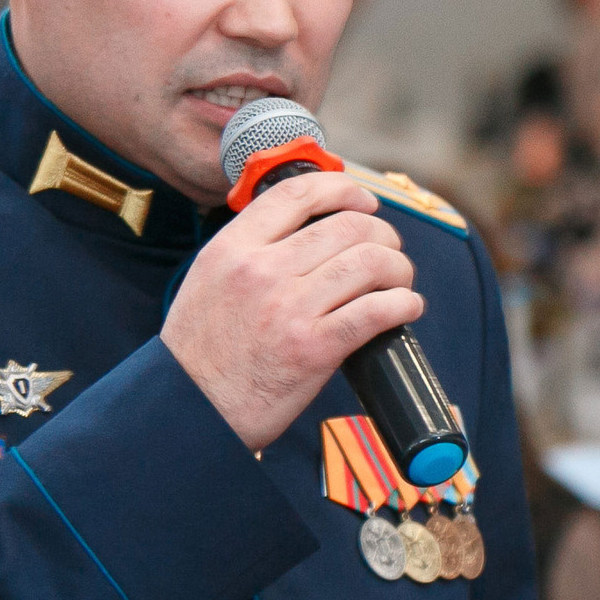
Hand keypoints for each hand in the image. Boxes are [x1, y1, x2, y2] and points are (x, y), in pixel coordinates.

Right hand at [162, 171, 418, 450]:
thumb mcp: (209, 280)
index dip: (344, 189)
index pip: (298, 193)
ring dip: (398, 268)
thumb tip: (307, 230)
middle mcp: (262, 270)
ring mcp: (290, 308)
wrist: (191, 409)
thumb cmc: (202, 352)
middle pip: (347, 226)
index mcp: (234, 248)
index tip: (364, 201)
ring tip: (400, 282)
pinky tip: (407, 308)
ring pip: (370, 262)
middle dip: (382, 234)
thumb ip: (250, 251)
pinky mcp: (315, 348)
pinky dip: (404, 305)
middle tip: (389, 251)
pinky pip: (377, 311)